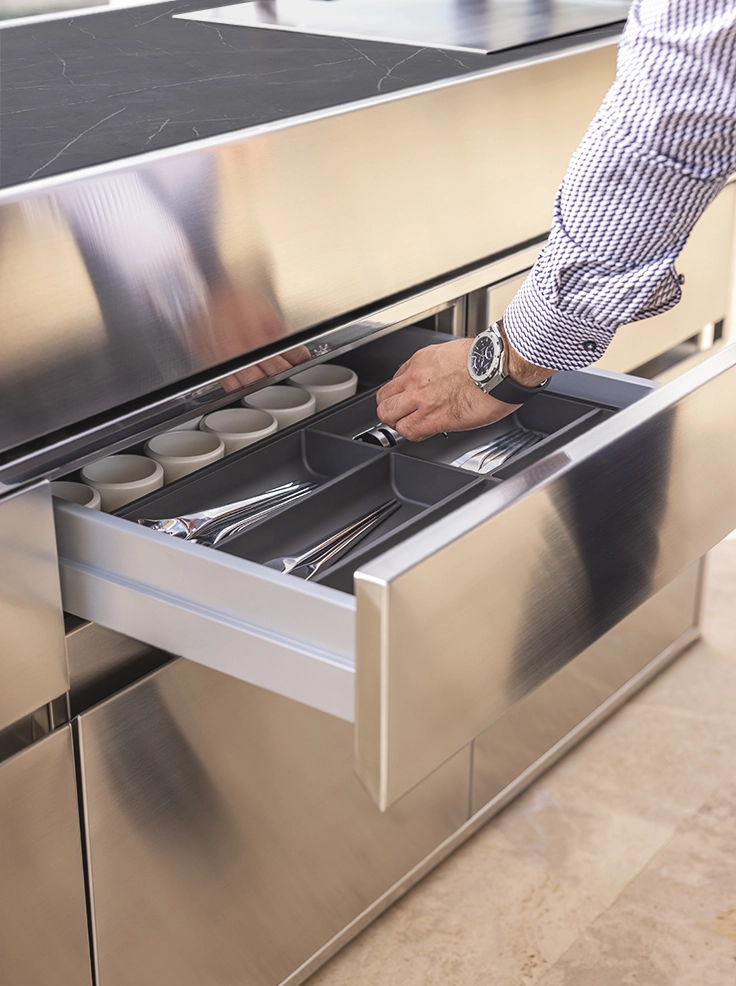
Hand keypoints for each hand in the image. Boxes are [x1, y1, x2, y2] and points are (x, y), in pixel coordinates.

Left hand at [376, 334, 554, 441]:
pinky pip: (407, 430)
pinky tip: (421, 432)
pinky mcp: (432, 417)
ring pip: (387, 414)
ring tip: (408, 424)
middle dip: (390, 407)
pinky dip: (411, 434)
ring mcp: (421, 398)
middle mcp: (416, 377)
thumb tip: (444, 375)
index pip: (397, 378)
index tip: (407, 397)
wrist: (500, 367)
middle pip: (384, 396)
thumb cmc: (490, 359)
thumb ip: (442, 365)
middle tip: (401, 413)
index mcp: (423, 359)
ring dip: (396, 421)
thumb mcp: (456, 352)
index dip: (401, 391)